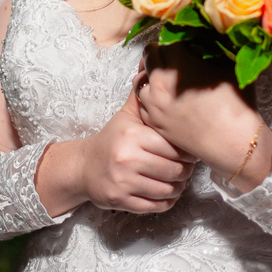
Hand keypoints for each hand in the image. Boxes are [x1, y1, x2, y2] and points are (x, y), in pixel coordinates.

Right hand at [76, 89, 196, 212]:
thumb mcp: (126, 115)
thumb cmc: (112, 139)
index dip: (187, 151)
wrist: (83, 167)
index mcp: (132, 136)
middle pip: (175, 170)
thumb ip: (142, 94)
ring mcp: (123, 182)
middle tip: (186, 166)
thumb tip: (149, 65)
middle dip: (186, 170)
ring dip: (178, 187)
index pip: (175, 147)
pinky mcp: (121, 201)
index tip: (188, 151)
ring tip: (177, 179)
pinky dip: (167, 201)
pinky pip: (157, 206)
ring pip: (169, 190)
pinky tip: (165, 192)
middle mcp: (127, 159)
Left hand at [134, 44, 271, 186]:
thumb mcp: (228, 67)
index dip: (177, 37)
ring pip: (140, 78)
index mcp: (177, 64)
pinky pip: (142, 101)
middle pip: (149, 55)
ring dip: (151, 73)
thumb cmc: (236, 104)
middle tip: (174, 55)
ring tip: (166, 75)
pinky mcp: (154, 121)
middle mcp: (159, 82)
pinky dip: (150, 95)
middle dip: (161, 52)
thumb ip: (212, 49)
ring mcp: (154, 104)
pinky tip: (164, 96)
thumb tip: (205, 36)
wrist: (233, 143)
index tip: (184, 40)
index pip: (167, 39)